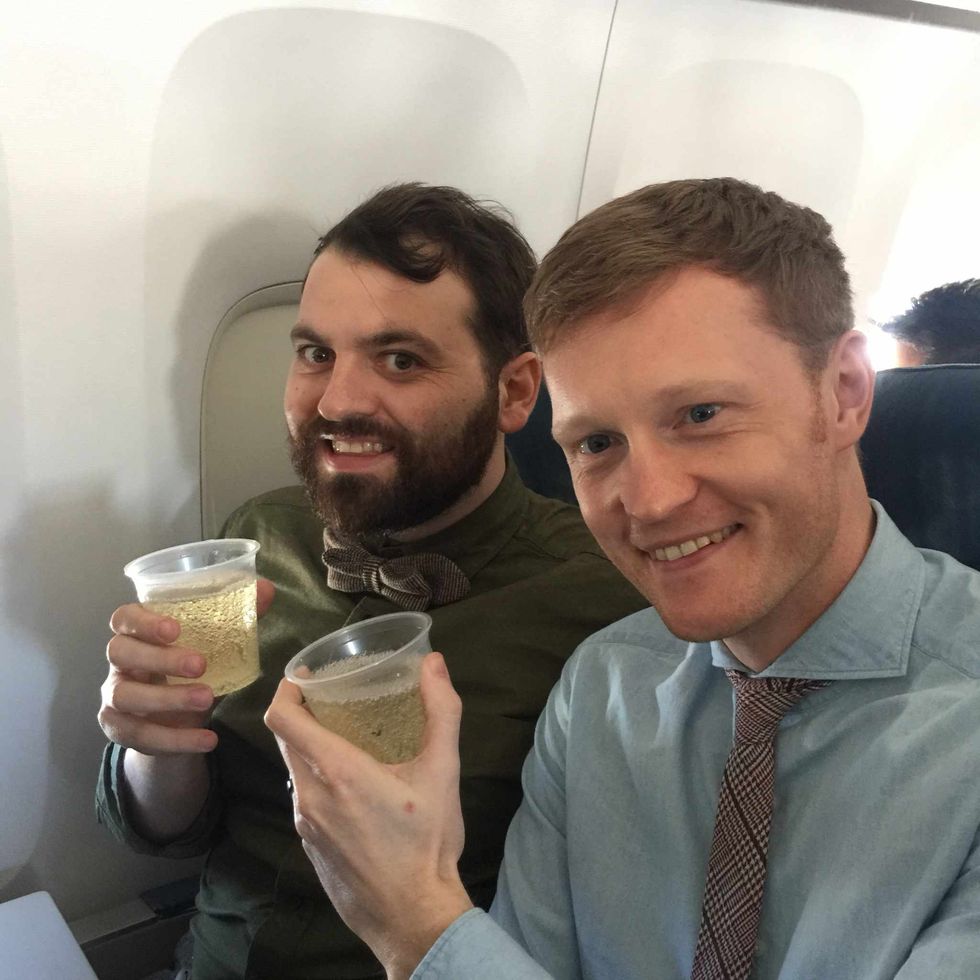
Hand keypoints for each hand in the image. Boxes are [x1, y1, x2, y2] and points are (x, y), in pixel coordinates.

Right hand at [98, 578, 274, 754]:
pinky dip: (175, 740)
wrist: (177, 721)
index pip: (125, 617)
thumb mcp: (214, 644)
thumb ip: (238, 614)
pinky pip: (140, 735)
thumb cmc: (190, 668)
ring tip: (208, 699)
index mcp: (137, 631)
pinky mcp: (119, 729)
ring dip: (167, 699)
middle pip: (121, 652)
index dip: (144, 621)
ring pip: (126, 696)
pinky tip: (207, 739)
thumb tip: (265, 588)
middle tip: (200, 665)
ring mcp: (114, 695)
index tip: (175, 628)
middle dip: (160, 658)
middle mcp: (119, 661)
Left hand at [265, 652, 473, 978]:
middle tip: (332, 699)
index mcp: (336, 771)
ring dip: (311, 748)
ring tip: (347, 739)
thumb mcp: (443, 771)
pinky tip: (351, 788)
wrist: (412, 917)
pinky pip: (303, 800)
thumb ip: (441, 711)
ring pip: (295, 771)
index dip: (286, 690)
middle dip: (302, 714)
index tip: (305, 676)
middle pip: (286, 740)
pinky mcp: (309, 847)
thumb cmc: (427, 842)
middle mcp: (310, 795)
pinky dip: (317, 780)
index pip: (283, 718)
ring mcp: (305, 825)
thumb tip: (434, 662)